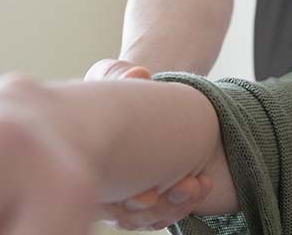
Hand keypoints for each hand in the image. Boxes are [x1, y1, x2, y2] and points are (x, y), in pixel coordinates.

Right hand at [85, 58, 211, 229]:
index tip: (149, 193)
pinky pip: (165, 212)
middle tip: (186, 187)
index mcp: (87, 160)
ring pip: (149, 217)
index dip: (122, 203)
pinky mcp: (151, 194)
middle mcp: (104, 186)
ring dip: (177, 205)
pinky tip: (203, 184)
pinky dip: (186, 202)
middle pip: (127, 215)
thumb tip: (138, 74)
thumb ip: (119, 75)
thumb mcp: (112, 74)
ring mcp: (127, 194)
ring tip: (199, 184)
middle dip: (159, 206)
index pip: (99, 198)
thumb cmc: (115, 83)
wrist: (138, 90)